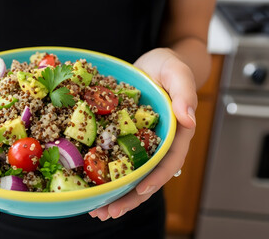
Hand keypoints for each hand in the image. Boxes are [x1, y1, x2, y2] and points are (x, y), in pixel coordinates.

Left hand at [89, 48, 196, 219]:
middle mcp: (158, 144)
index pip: (169, 161)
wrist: (152, 64)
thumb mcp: (177, 73)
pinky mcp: (125, 139)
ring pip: (130, 175)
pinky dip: (103, 175)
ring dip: (114, 194)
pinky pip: (115, 160)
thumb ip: (184, 92)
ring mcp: (141, 144)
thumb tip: (189, 117)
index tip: (140, 190)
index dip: (156, 178)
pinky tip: (88, 187)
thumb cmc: (168, 66)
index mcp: (175, 133)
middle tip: (108, 212)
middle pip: (147, 177)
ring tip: (95, 210)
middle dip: (129, 198)